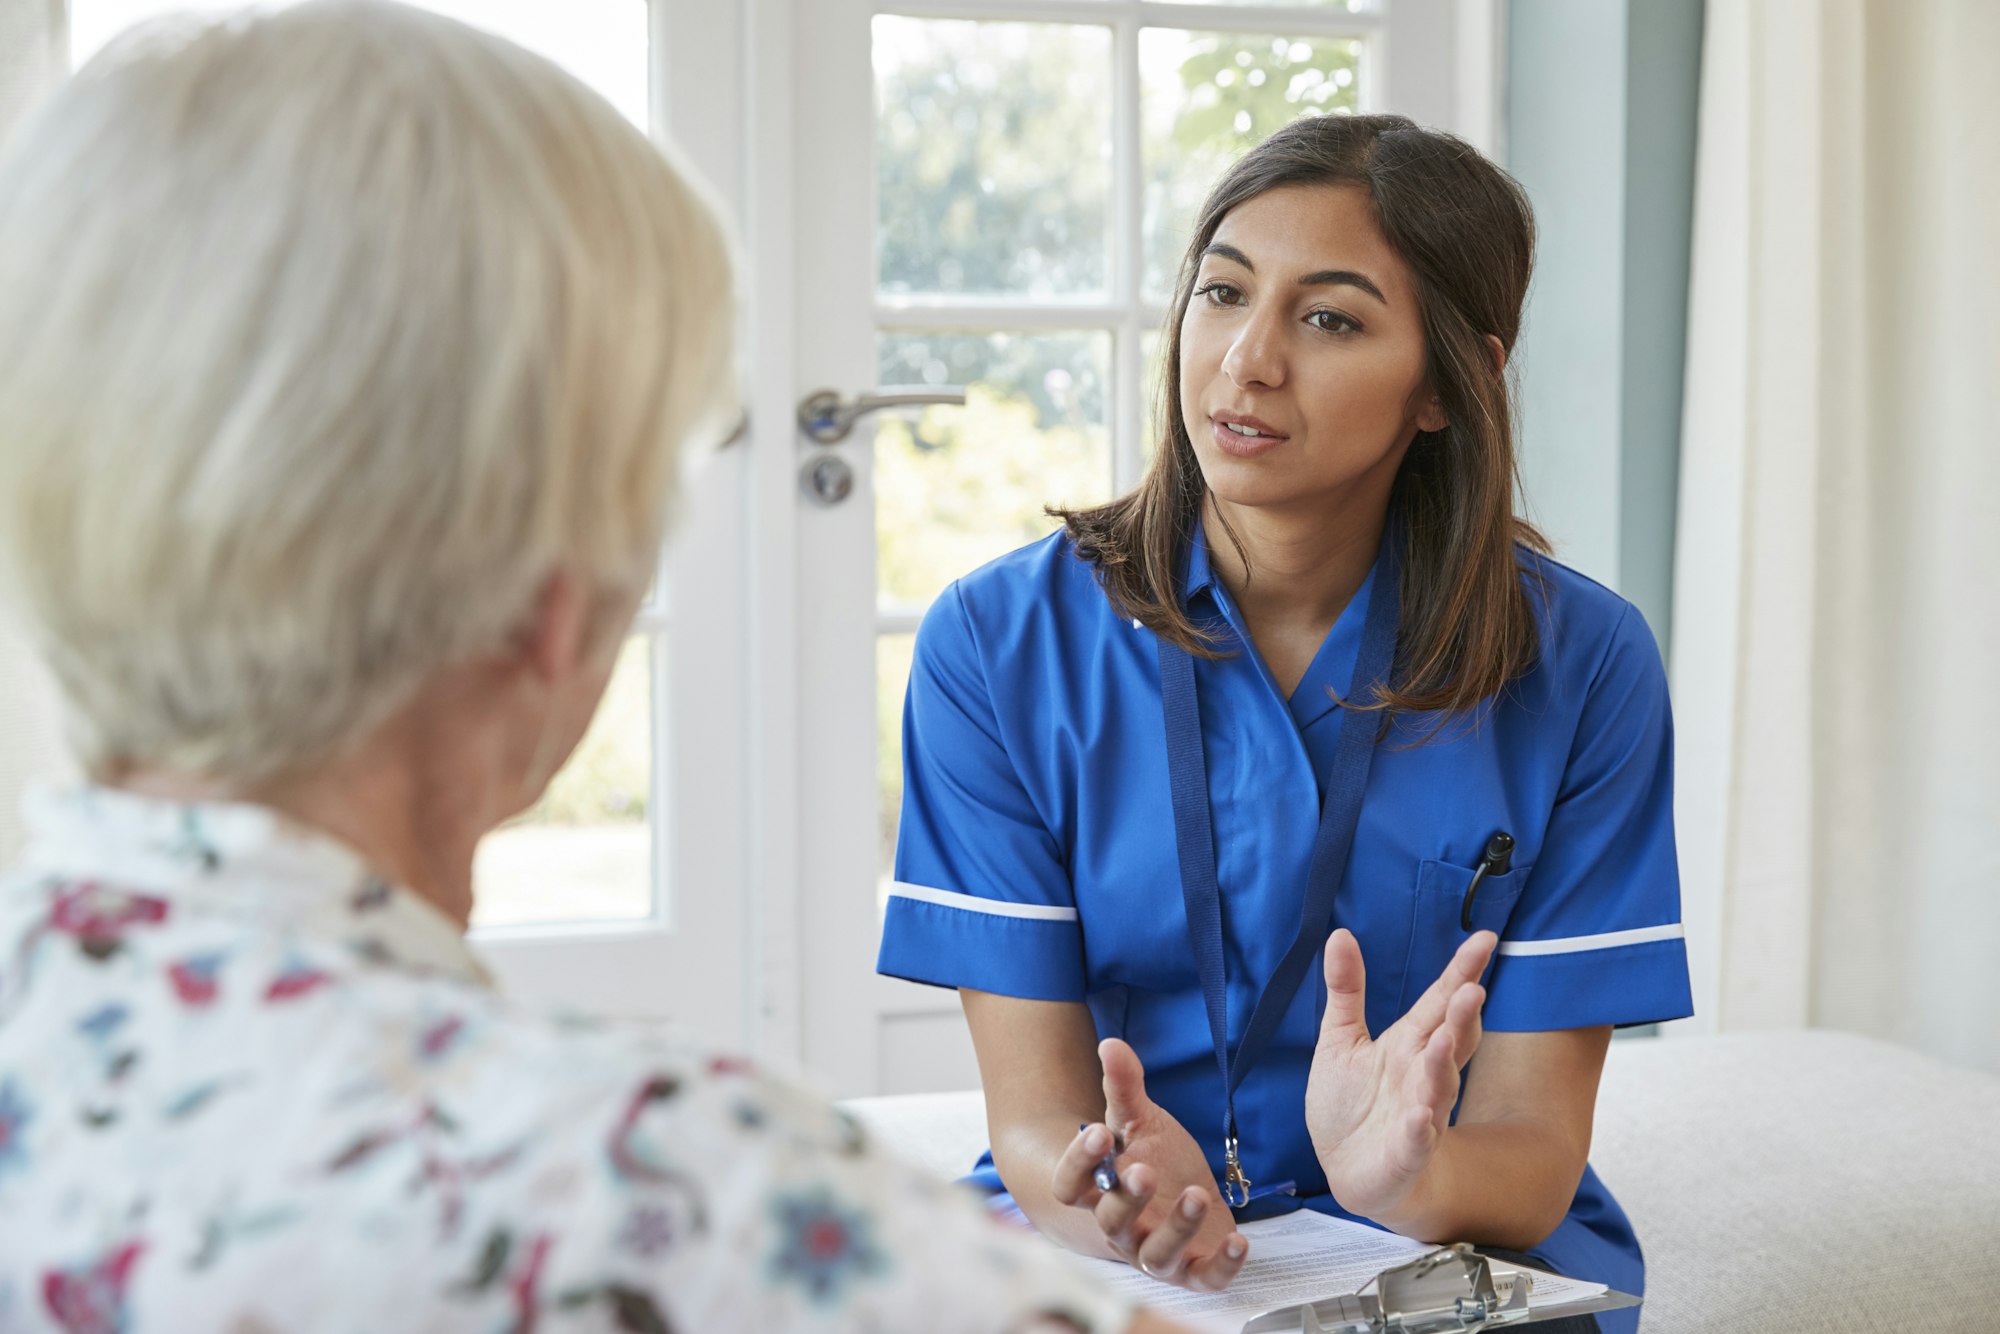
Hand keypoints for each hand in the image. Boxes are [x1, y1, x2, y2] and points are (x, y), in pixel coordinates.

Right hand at [1049, 1038, 1249, 1290]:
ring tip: (1197, 1195)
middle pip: (1110, 1223)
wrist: (1188, 1196)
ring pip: (1155, 1256)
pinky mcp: (1194, 1270)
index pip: (1070, 1186)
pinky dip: (1223, 1266)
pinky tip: (1240, 1241)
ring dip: (1176, 1229)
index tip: (1098, 1131)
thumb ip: (1124, 1088)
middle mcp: (1122, 1229)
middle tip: (1146, 1170)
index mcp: (1099, 1191)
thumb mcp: (1143, 1122)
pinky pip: (1205, 1278)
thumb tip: (1111, 1043)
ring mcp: (1156, 1253)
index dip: (1078, 1163)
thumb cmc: (1157, 1160)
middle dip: (1128, 1199)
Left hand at [1304, 929, 1493, 1224]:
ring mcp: (1420, 1113)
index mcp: (1410, 1043)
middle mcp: (1423, 1074)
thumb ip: (1346, 989)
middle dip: (1462, 1015)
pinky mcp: (1405, 1152)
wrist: (1350, 1171)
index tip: (1487, 938)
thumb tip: (1340, 933)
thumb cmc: (1351, 1103)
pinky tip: (1422, 1118)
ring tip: (1445, 1039)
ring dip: (1443, 1064)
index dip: (1462, 971)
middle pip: (1451, 1039)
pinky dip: (1419, 1129)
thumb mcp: (1341, 1039)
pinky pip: (1416, 1140)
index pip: (1440, 1000)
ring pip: (1439, 1086)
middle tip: (1472, 989)